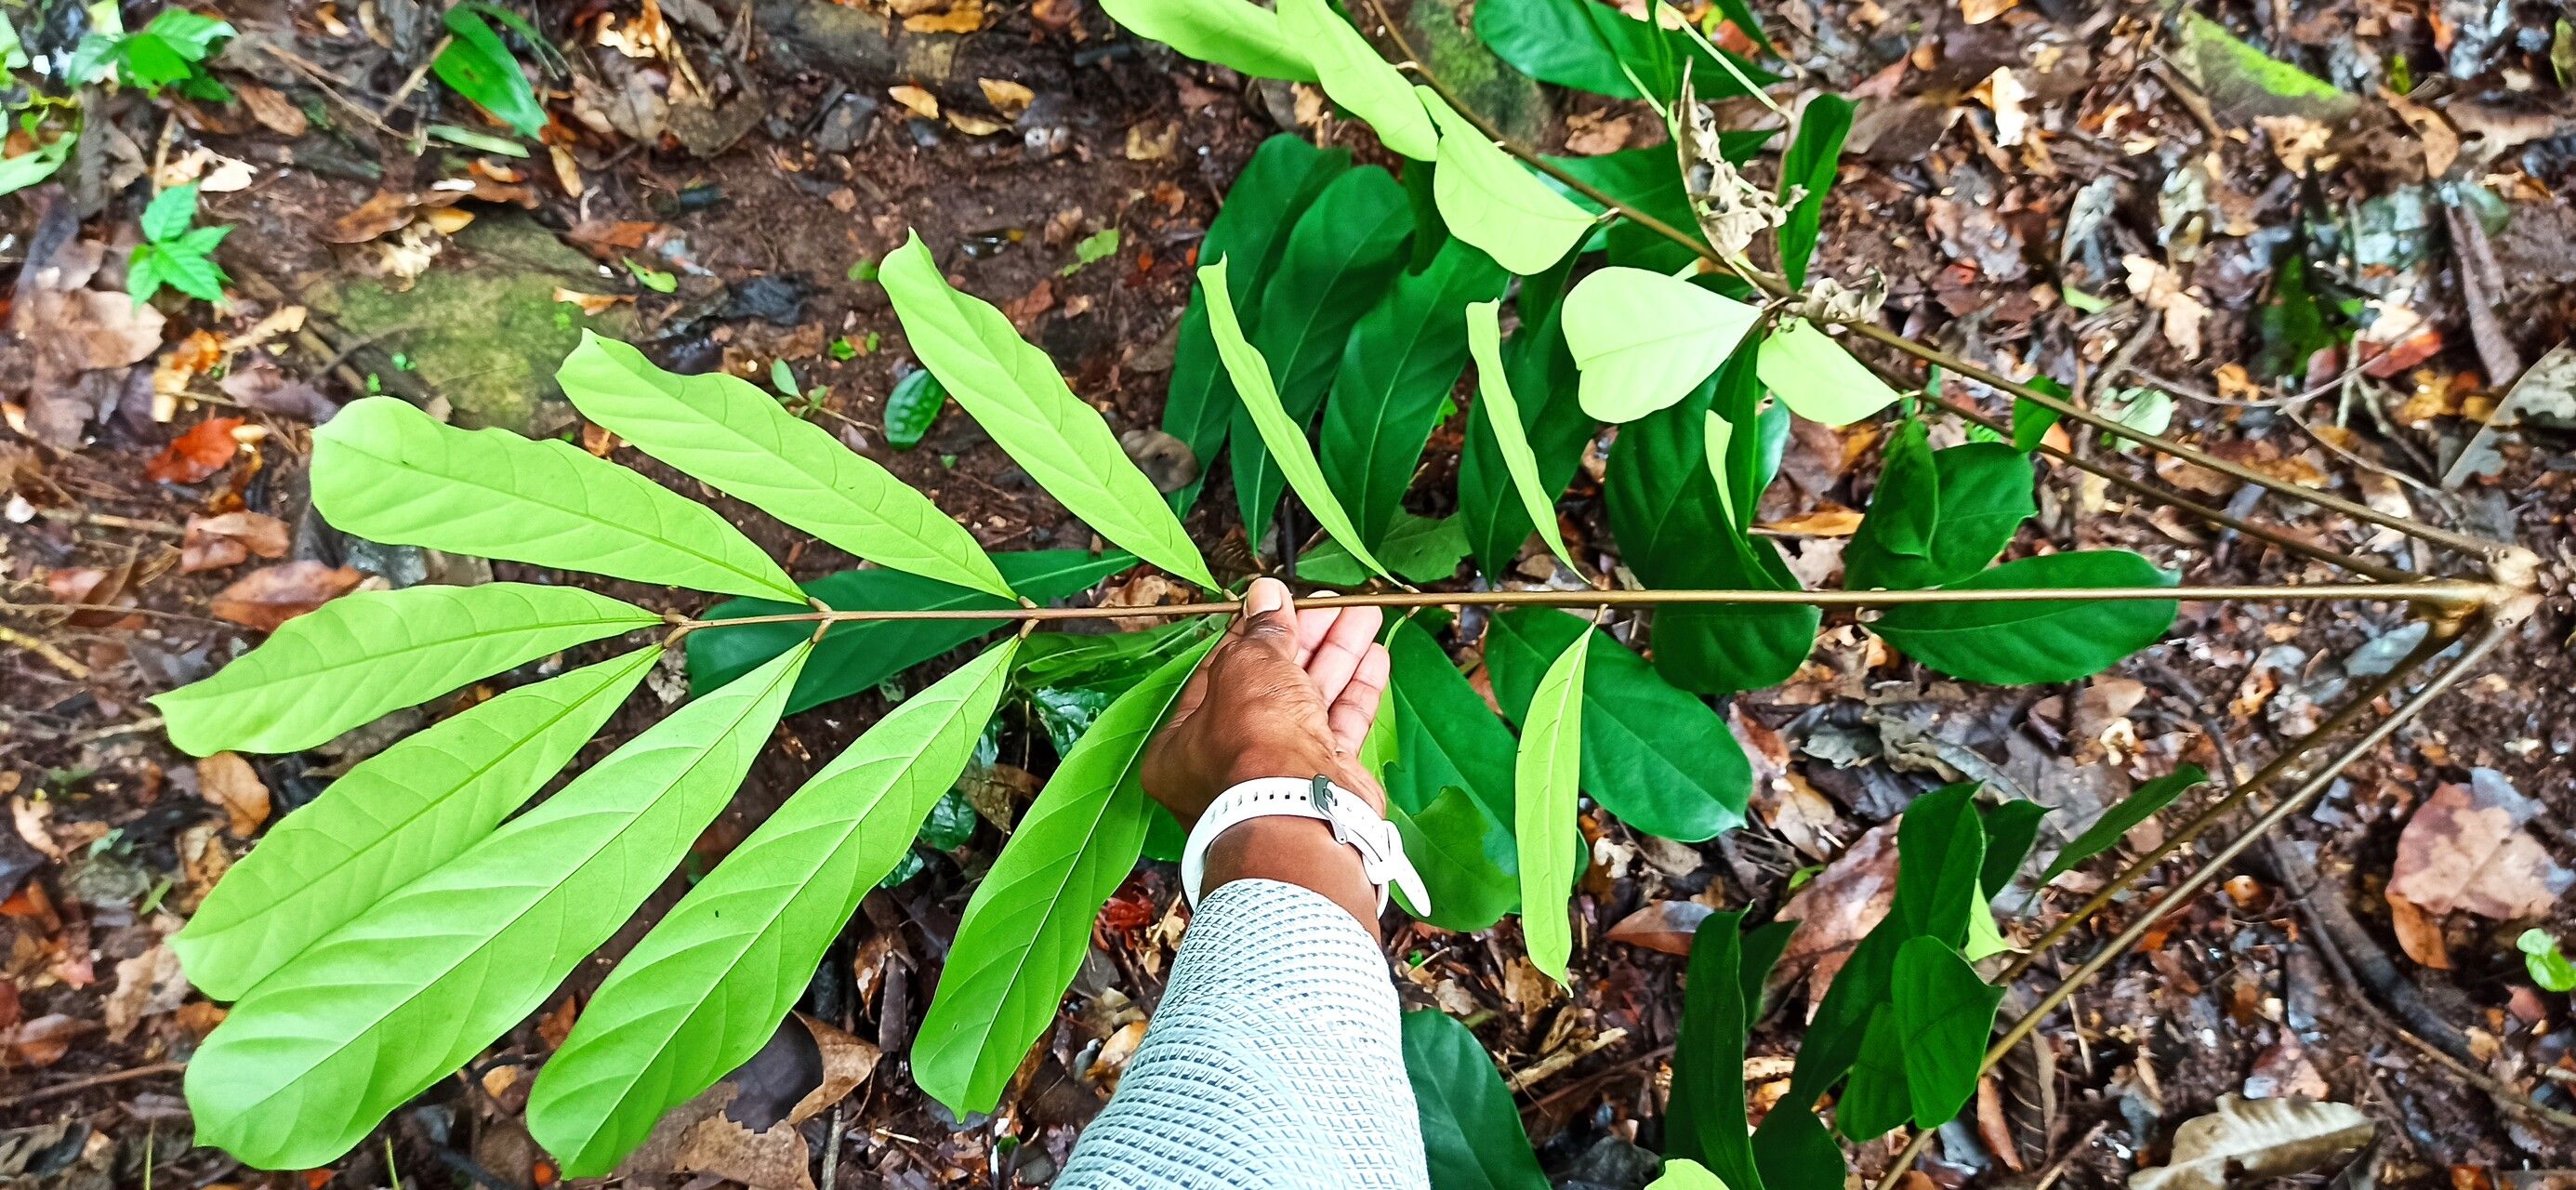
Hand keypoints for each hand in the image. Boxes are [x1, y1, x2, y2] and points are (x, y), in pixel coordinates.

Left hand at [1142, 577, 1391, 827]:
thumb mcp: (1246, 668)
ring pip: (1310, 701)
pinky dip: (1357, 691)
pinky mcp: (1322, 780)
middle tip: (1333, 603)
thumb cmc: (1252, 743)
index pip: (1219, 673)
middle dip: (1306, 638)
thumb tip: (1266, 595)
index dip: (1252, 632)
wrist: (1298, 811)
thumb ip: (1260, 632)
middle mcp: (1227, 763)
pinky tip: (1375, 656)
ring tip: (1364, 615)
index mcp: (1183, 744)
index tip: (1279, 602)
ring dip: (1339, 655)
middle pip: (1270, 685)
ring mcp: (1277, 773)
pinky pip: (1340, 726)